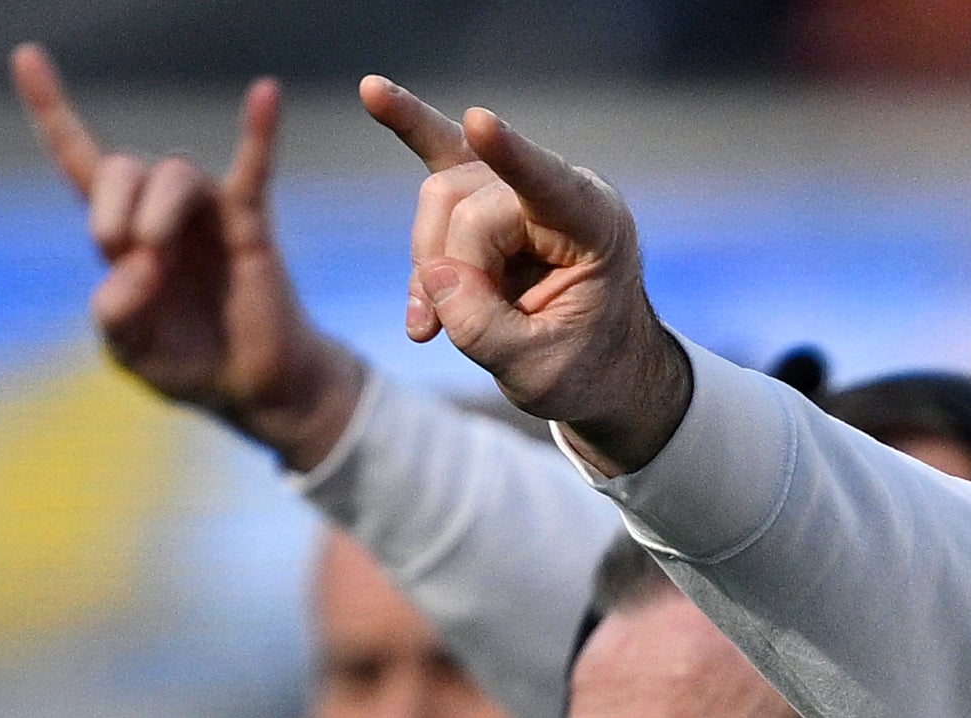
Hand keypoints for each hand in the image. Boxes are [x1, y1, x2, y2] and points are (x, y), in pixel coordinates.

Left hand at [13, 42, 359, 466]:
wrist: (253, 387)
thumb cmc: (188, 363)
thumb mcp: (130, 353)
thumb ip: (115, 315)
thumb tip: (136, 261)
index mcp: (119, 234)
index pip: (78, 159)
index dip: (52, 109)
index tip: (27, 56)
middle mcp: (159, 211)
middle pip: (121, 166)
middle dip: (110, 203)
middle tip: (121, 249)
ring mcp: (205, 213)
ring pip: (173, 171)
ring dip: (155, 207)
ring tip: (155, 252)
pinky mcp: (249, 224)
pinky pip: (254, 168)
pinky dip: (259, 130)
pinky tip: (263, 93)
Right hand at [357, 78, 692, 471]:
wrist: (599, 367)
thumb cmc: (586, 368)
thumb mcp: (540, 372)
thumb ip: (485, 329)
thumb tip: (435, 276)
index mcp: (597, 229)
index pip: (549, 186)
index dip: (511, 157)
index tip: (479, 123)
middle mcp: (560, 191)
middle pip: (468, 202)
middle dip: (448, 267)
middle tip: (451, 330)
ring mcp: (519, 184)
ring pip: (440, 195)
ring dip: (426, 261)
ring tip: (434, 323)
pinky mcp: (484, 191)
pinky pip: (438, 146)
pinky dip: (406, 124)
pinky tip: (372, 91)